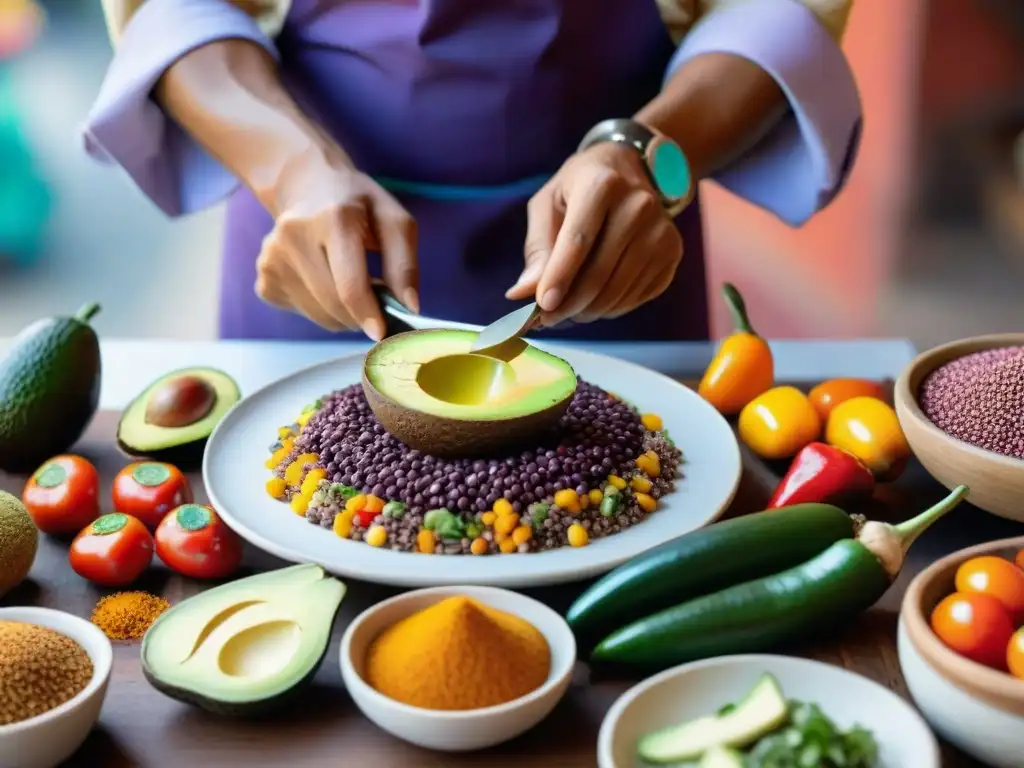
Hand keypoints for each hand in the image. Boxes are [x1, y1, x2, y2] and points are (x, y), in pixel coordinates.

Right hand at [254, 162, 417, 339]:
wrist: (307, 185)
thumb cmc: (359, 205)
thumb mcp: (394, 221)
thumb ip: (405, 264)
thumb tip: (409, 307)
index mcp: (333, 219)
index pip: (348, 284)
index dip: (368, 314)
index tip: (382, 333)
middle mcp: (294, 236)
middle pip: (333, 305)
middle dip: (360, 315)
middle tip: (375, 303)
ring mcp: (272, 258)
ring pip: (318, 315)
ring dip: (342, 314)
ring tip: (348, 284)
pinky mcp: (264, 278)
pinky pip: (301, 313)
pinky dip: (320, 309)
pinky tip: (323, 280)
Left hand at [507, 141, 682, 325]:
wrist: (631, 168)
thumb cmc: (580, 188)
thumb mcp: (549, 204)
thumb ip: (537, 248)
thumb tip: (522, 293)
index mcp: (602, 184)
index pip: (579, 241)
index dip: (560, 277)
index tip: (543, 306)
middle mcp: (639, 205)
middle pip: (600, 272)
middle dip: (570, 304)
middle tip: (548, 318)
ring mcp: (662, 230)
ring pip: (619, 291)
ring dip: (589, 310)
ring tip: (570, 309)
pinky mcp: (673, 252)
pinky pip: (637, 297)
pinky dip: (612, 308)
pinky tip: (598, 298)